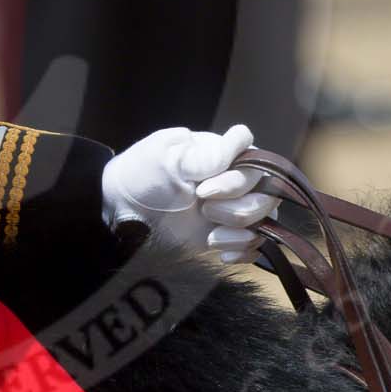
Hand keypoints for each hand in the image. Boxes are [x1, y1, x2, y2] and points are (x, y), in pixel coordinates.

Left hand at [102, 124, 277, 258]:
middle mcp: (236, 180)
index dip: (237, 181)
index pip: (256, 164)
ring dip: (239, 232)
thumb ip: (205, 155)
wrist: (124, 212)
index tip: (203, 190)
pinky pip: (254, 245)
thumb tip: (242, 137)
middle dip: (237, 209)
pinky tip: (221, 254)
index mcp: (224, 154)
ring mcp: (233, 208)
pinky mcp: (228, 234)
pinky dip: (242, 251)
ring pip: (265, 221)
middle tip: (203, 210)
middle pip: (267, 196)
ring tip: (209, 237)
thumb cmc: (142, 174)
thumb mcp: (166, 158)